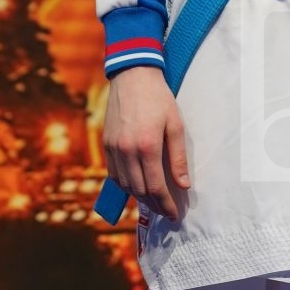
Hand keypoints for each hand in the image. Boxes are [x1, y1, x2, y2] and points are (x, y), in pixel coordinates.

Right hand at [103, 66, 189, 219]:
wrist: (132, 75)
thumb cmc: (158, 97)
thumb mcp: (175, 123)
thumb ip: (178, 156)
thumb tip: (183, 185)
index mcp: (147, 146)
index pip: (156, 188)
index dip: (166, 205)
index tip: (175, 214)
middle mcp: (127, 151)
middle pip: (140, 191)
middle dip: (154, 205)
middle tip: (167, 211)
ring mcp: (114, 148)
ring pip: (125, 185)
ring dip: (140, 197)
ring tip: (154, 201)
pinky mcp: (106, 144)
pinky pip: (114, 174)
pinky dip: (125, 184)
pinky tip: (136, 185)